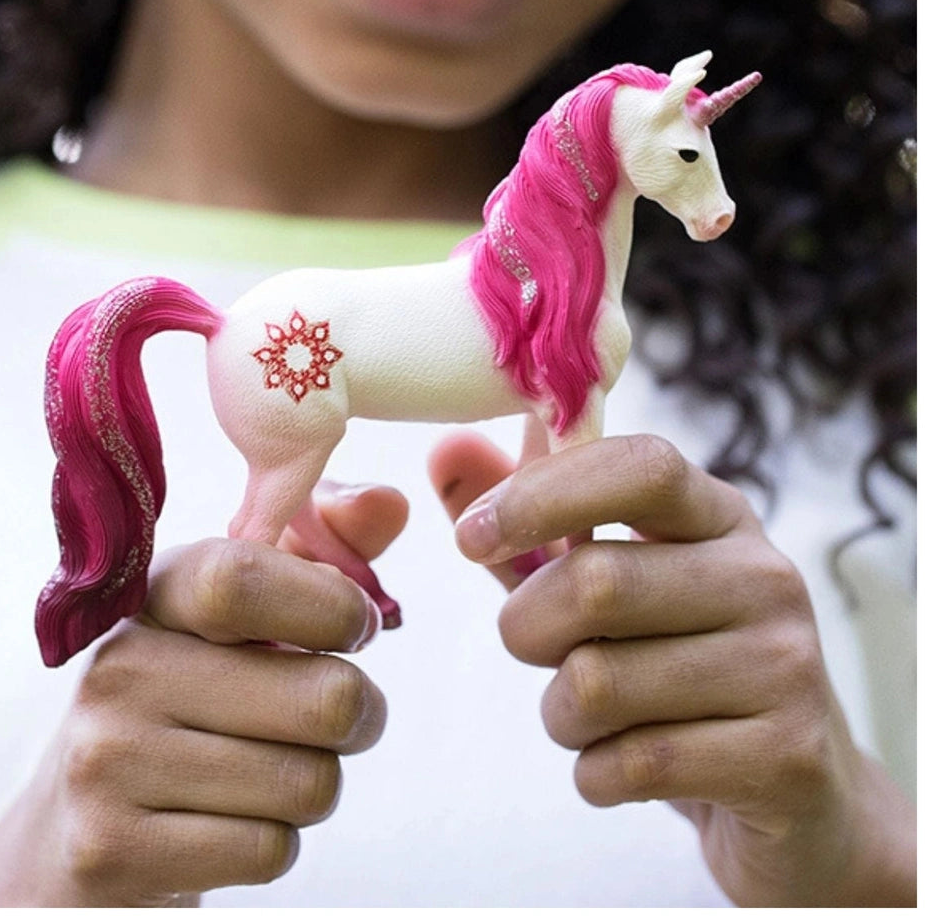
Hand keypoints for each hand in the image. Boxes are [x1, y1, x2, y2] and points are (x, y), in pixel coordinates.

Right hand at [0, 484, 406, 906]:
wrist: (74, 822)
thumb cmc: (197, 693)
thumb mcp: (249, 612)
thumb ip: (329, 547)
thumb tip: (392, 501)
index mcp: (158, 596)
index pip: (244, 578)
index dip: (332, 606)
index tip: (357, 628)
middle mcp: (122, 669)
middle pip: (324, 699)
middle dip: (359, 714)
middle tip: (337, 714)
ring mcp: (107, 761)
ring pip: (310, 784)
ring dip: (316, 781)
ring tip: (269, 767)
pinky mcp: (112, 851)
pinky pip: (270, 850)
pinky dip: (275, 840)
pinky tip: (229, 820)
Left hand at [430, 431, 914, 905]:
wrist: (795, 790)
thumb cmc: (674, 662)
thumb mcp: (608, 578)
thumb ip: (529, 520)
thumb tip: (445, 450)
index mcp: (719, 517)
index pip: (639, 468)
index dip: (540, 494)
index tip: (470, 538)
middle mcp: (763, 577)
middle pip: (594, 582)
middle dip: (528, 629)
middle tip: (537, 650)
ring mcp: (784, 666)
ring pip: (598, 683)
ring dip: (561, 713)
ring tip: (591, 716)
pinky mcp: (784, 757)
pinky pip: (631, 764)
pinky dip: (595, 773)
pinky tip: (624, 765)